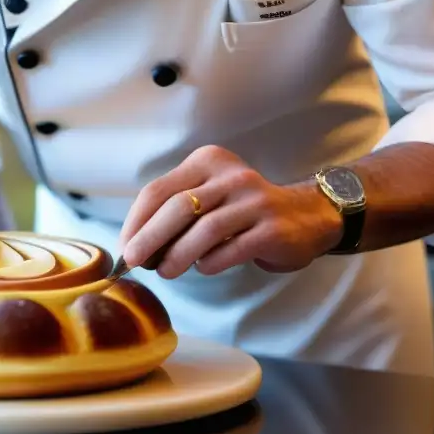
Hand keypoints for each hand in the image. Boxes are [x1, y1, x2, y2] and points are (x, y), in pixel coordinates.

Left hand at [119, 146, 343, 278]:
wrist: (308, 216)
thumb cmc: (243, 212)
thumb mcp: (209, 198)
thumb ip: (176, 213)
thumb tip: (135, 247)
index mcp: (207, 162)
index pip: (158, 190)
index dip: (136, 222)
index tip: (124, 249)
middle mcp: (230, 175)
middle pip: (177, 208)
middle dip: (149, 239)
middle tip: (135, 263)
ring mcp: (254, 200)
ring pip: (203, 230)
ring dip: (177, 256)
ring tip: (165, 272)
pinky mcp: (271, 228)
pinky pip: (230, 249)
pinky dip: (210, 262)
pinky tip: (203, 268)